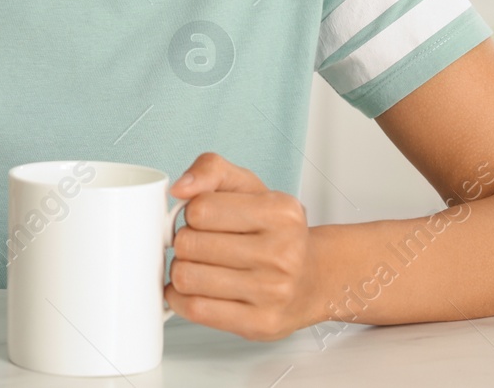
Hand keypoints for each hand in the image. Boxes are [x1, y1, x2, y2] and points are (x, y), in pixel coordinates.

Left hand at [165, 152, 318, 340]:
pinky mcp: (259, 323)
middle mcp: (281, 253)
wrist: (313, 278)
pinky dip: (181, 299)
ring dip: (181, 271)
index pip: (201, 208)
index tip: (202, 218)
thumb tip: (180, 188)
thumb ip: (212, 170)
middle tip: (199, 244)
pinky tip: (194, 290)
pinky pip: (196, 310)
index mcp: (280, 212)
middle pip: (189, 244)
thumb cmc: (275, 232)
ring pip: (187, 278)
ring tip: (197, 266)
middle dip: (184, 242)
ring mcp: (272, 292)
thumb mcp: (250, 187)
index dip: (191, 212)